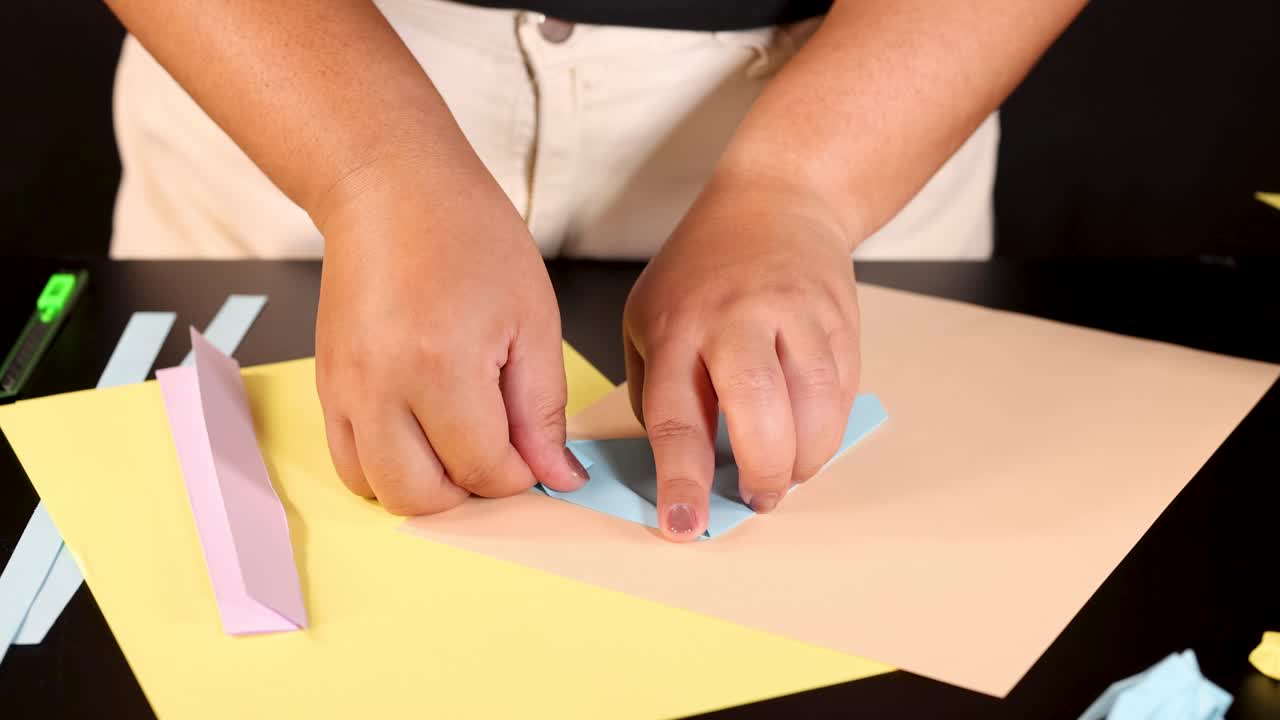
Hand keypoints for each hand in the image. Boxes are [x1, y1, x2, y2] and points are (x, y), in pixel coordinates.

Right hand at [314, 159, 587, 514]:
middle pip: (423, 497)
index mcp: (442, 366)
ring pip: (379, 489)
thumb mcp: (533, 320)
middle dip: (470, 491)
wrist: (390, 189)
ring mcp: (344, 389)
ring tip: (457, 440)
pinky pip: (348, 462)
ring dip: (426, 485)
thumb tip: (556, 476)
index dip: (521, 473)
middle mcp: (380, 387)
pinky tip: (421, 432)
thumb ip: (542, 409)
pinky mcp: (326, 386)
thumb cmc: (470, 236)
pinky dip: (388, 466)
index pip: (484, 470)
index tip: (534, 449)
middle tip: (497, 450)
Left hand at [623, 177, 860, 540]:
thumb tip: (676, 468)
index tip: (685, 527)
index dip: (683, 482)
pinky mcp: (839, 317)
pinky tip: (809, 434)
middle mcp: (736, 318)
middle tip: (757, 499)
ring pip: (815, 406)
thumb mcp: (646, 317)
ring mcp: (794, 314)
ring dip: (805, 460)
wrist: (777, 201)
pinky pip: (842, 390)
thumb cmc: (701, 271)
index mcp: (676, 326)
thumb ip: (657, 390)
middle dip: (762, 473)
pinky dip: (829, 427)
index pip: (677, 418)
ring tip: (787, 474)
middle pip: (758, 410)